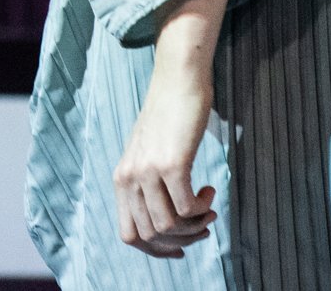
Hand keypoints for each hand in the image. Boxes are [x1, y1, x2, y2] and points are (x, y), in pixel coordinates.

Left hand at [113, 69, 217, 258]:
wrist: (177, 80)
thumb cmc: (168, 116)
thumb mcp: (146, 153)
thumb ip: (147, 184)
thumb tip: (165, 224)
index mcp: (121, 178)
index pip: (130, 235)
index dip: (156, 250)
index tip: (180, 248)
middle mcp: (129, 177)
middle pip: (152, 236)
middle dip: (183, 240)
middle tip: (203, 225)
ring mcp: (148, 171)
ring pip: (170, 227)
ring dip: (195, 226)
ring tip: (208, 209)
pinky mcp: (171, 164)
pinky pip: (188, 208)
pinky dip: (203, 208)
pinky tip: (209, 190)